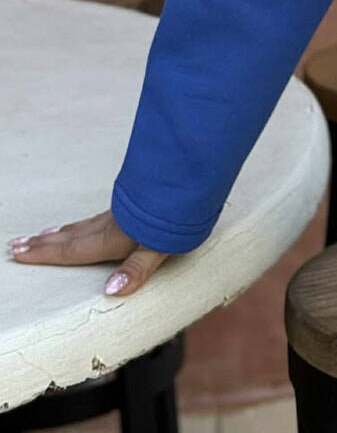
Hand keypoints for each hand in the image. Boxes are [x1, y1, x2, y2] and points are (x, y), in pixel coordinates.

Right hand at [6, 208, 169, 296]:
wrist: (188, 175)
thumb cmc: (177, 215)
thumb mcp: (161, 246)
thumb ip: (136, 269)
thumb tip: (110, 291)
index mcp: (112, 238)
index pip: (71, 250)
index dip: (45, 254)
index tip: (18, 254)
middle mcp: (109, 225)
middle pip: (69, 237)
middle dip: (42, 243)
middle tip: (15, 245)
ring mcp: (118, 214)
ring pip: (80, 225)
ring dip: (58, 232)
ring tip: (41, 236)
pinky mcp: (128, 206)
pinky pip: (93, 218)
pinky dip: (79, 224)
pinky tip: (83, 224)